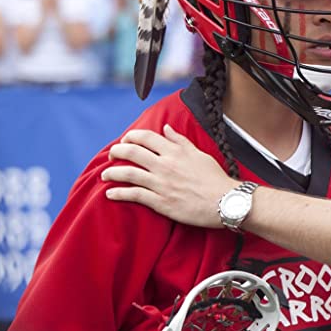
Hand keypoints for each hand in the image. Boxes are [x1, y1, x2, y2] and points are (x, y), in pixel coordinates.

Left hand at [102, 124, 235, 227]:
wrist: (225, 202)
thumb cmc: (215, 179)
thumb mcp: (199, 154)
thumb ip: (180, 141)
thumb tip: (166, 128)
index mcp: (175, 152)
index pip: (145, 137)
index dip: (131, 136)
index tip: (126, 140)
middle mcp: (165, 165)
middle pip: (131, 152)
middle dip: (117, 152)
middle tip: (113, 156)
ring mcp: (161, 184)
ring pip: (127, 173)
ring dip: (111, 172)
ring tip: (104, 175)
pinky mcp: (160, 202)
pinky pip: (133, 195)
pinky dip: (118, 193)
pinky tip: (110, 193)